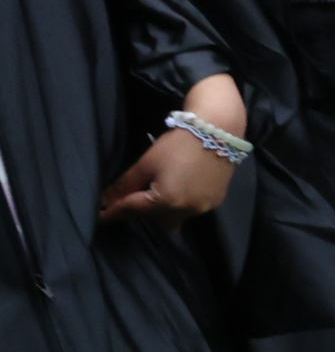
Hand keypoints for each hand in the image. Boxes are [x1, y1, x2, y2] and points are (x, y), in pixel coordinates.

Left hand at [96, 74, 248, 222]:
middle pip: (153, 218)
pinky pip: (189, 211)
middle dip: (138, 211)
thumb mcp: (146, 163)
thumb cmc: (179, 143)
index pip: (132, 210)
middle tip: (126, 198)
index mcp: (166, 201)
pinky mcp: (215, 202)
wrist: (219, 131)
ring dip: (159, 211)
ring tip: (154, 194)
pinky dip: (178, 205)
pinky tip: (176, 190)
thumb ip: (125, 185)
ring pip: (172, 219)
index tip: (99, 217)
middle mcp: (186, 210)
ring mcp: (203, 208)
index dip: (113, 213)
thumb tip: (105, 200)